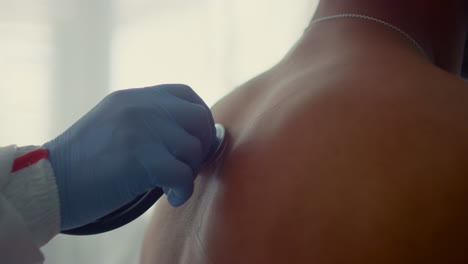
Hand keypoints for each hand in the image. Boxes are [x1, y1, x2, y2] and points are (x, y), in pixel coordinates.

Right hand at [44, 84, 215, 229]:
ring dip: (190, 172)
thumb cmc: (87, 162)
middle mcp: (140, 106)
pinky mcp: (139, 157)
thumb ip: (150, 120)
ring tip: (173, 185)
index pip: (186, 94)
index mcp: (135, 97)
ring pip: (193, 148)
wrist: (50, 183)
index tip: (194, 141)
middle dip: (201, 145)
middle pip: (198, 118)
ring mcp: (139, 128)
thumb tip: (194, 134)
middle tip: (187, 166)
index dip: (200, 118)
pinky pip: (182, 173)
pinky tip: (173, 197)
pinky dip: (184, 190)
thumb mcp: (117, 124)